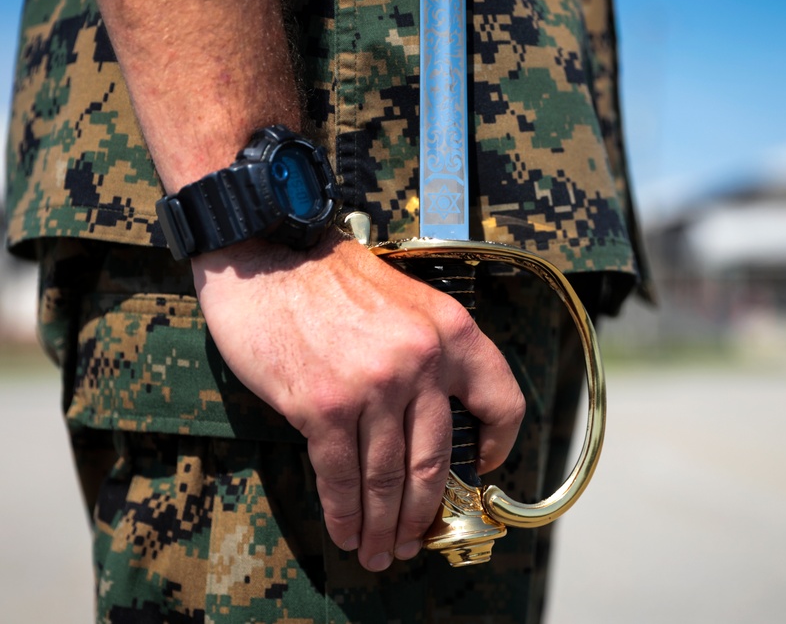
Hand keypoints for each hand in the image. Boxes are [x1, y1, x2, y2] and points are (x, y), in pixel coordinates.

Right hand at [191, 232, 524, 571]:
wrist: (266, 253)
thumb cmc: (330, 278)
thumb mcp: (406, 301)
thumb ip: (427, 355)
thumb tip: (428, 425)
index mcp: (451, 331)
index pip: (501, 402)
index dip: (500, 445)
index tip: (481, 469)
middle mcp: (421, 361)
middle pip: (435, 460)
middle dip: (423, 513)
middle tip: (412, 541)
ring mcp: (374, 386)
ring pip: (388, 477)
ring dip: (384, 524)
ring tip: (379, 551)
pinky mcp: (324, 405)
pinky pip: (342, 476)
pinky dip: (344, 512)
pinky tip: (345, 531)